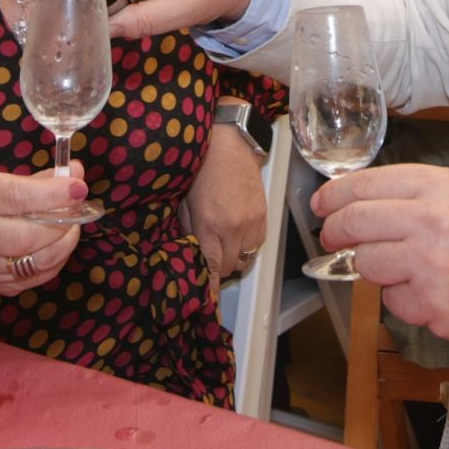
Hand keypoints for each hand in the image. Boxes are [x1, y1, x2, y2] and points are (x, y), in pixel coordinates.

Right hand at [0, 171, 86, 295]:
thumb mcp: (9, 182)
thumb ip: (45, 179)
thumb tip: (76, 172)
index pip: (15, 197)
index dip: (51, 194)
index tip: (78, 188)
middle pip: (23, 236)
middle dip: (60, 224)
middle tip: (77, 211)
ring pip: (34, 261)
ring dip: (63, 243)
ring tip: (71, 227)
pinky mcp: (0, 284)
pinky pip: (39, 276)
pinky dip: (57, 259)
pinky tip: (59, 244)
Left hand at [180, 107, 268, 302]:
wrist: (230, 140)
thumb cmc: (201, 166)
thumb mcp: (184, 200)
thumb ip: (186, 229)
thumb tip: (188, 252)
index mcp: (211, 225)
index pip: (212, 270)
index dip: (209, 292)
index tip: (205, 307)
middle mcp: (235, 228)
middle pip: (230, 269)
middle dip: (218, 271)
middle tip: (206, 262)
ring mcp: (253, 222)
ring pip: (245, 258)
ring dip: (232, 258)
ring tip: (221, 244)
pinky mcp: (264, 216)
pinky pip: (256, 245)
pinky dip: (245, 245)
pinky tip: (235, 232)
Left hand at [314, 164, 448, 362]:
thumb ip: (415, 196)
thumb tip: (361, 203)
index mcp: (439, 186)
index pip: (365, 184)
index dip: (334, 196)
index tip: (322, 206)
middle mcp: (430, 220)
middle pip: (355, 222)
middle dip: (335, 232)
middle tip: (332, 239)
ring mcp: (428, 263)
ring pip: (367, 263)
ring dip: (375, 269)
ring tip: (406, 269)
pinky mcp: (429, 303)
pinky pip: (391, 300)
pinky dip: (403, 299)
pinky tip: (431, 293)